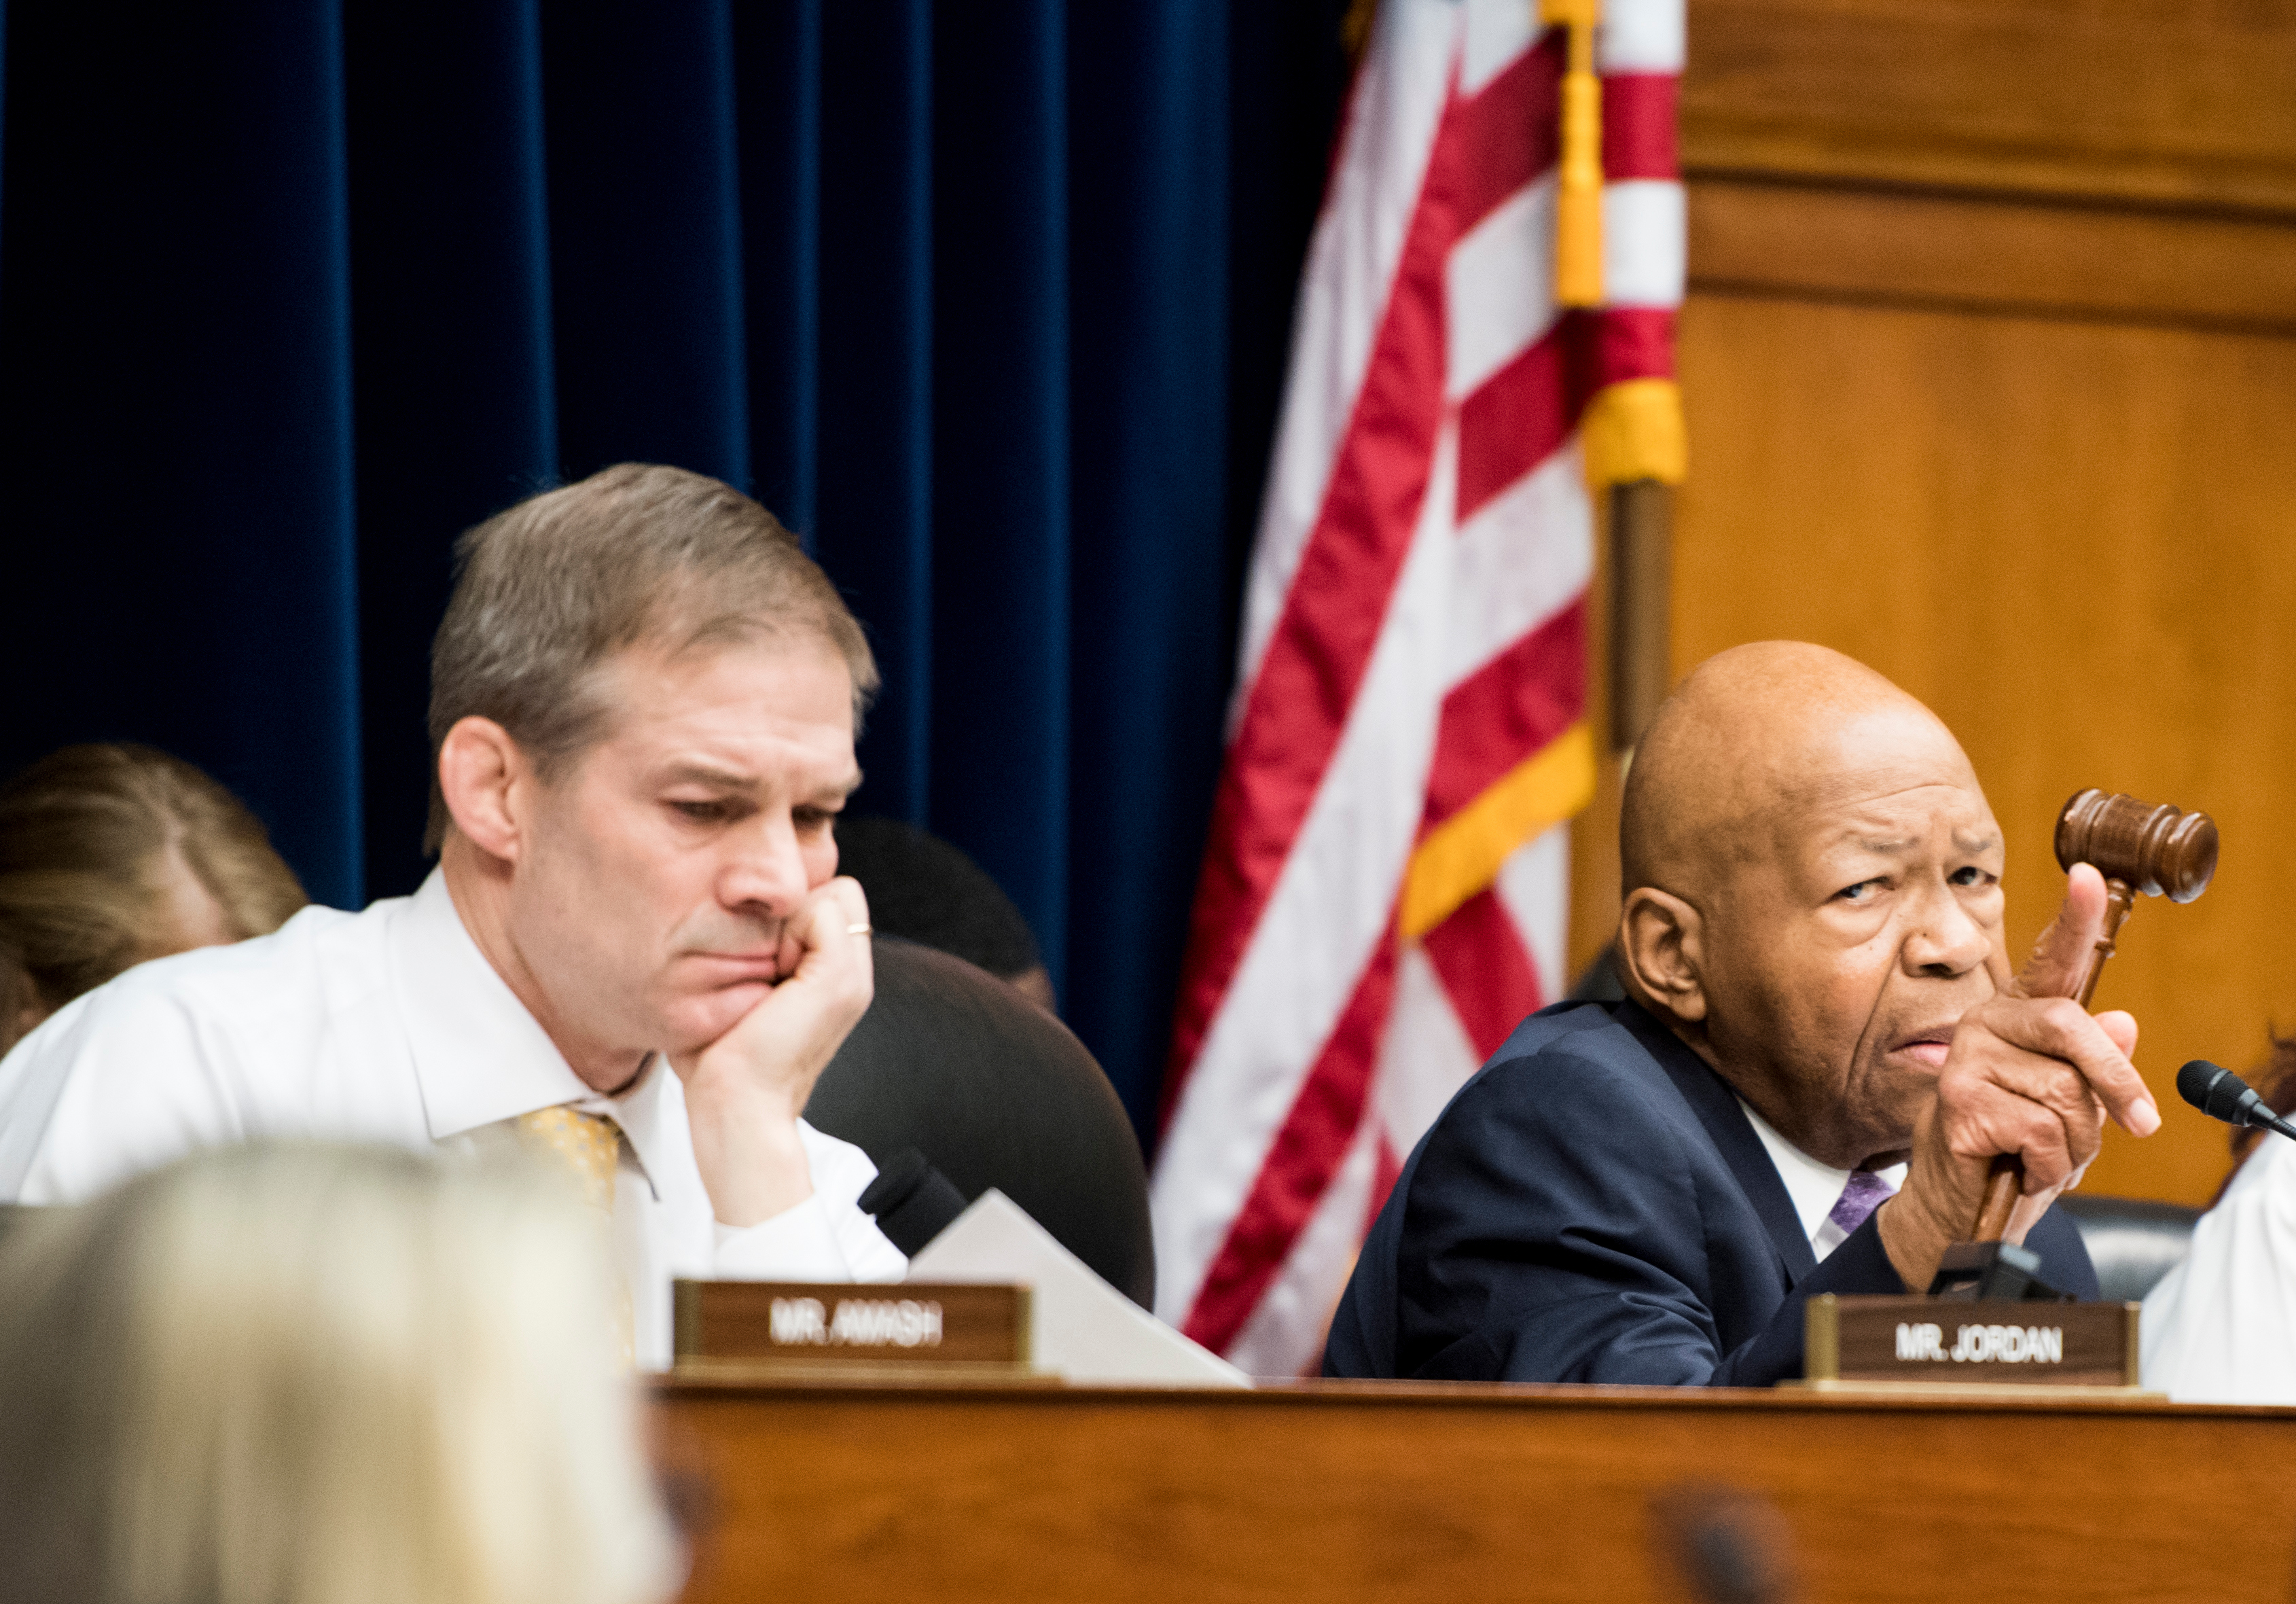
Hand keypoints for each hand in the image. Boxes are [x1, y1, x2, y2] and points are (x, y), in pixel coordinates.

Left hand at [670, 877, 873, 1226]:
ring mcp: (853, 975)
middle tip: (764, 968)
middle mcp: (854, 973)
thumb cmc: (723, 1060)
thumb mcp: (740, 993)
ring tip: (766, 976)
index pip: (828, 900)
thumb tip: (738, 913)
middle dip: (792, 914)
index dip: (790, 916)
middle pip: (834, 891)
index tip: (761, 966)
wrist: (738, 1109)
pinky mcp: (839, 977)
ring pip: (829, 894)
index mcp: (834, 977)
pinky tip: (772, 979)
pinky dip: (788, 931)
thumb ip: (755, 951)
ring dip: (786, 924)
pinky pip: (822, 908)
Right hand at [1876, 863, 2157, 1289]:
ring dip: (2075, 1141)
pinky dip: (2050, 1164)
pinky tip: (2023, 1166)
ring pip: (2065, 1093)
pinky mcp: (1958, 1100)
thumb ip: (2092, 1064)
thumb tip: (2125, 1021)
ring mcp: (1967, 1059)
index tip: (2090, 874)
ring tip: (2044, 1153)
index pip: (2051, 960)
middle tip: (2140, 1122)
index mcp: (2017, 1016)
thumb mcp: (2066, 1104)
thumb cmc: (2013, 1146)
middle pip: (2073, 1030)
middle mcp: (1987, 1024)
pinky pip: (2041, 1129)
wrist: (1958, 1202)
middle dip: (2117, 1082)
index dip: (2073, 917)